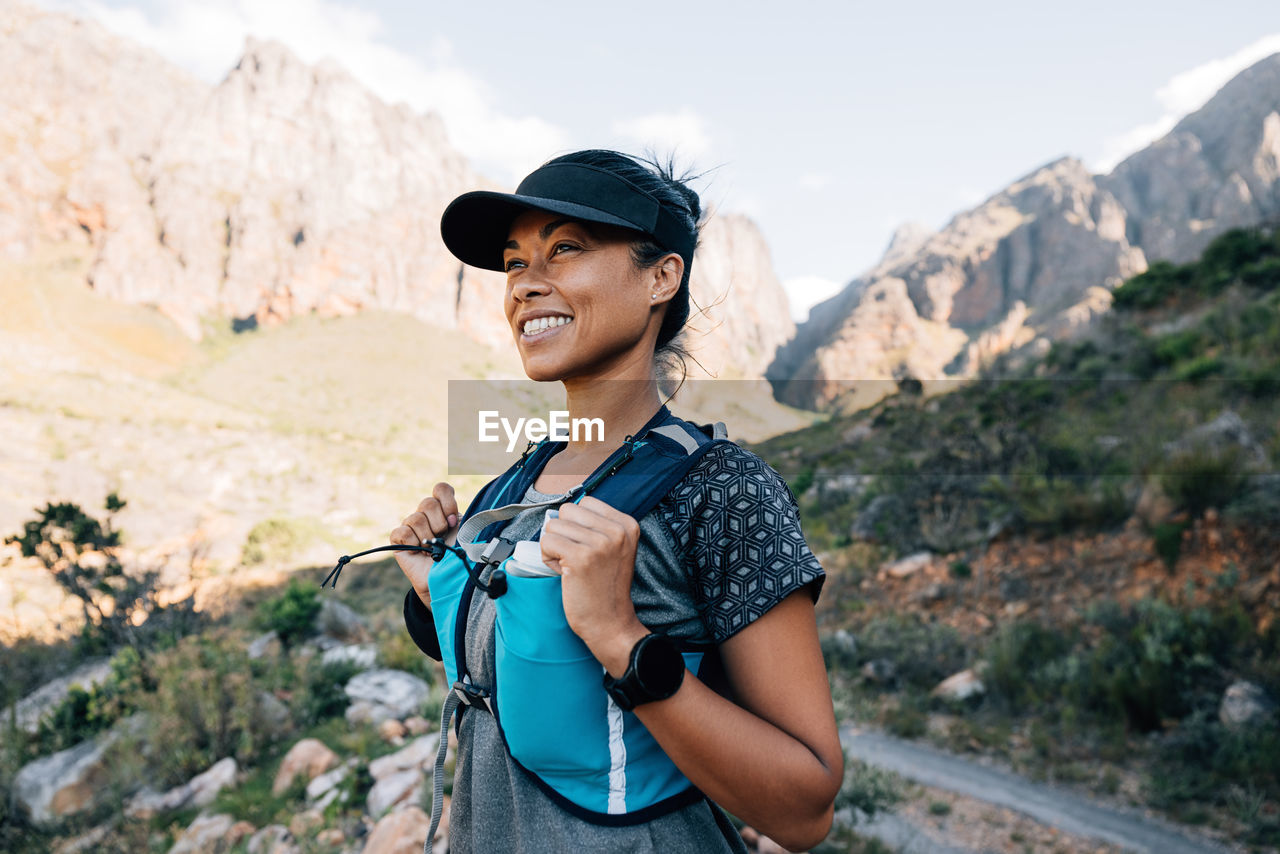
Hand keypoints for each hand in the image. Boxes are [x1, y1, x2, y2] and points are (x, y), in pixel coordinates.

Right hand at [389, 482, 459, 607]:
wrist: (448, 582)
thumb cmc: (460, 558)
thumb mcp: (467, 535)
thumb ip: (465, 518)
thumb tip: (457, 512)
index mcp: (445, 510)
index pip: (441, 489)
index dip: (447, 501)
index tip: (453, 520)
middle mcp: (427, 516)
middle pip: (428, 502)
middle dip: (439, 523)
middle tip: (443, 537)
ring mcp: (412, 527)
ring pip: (415, 518)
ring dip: (427, 537)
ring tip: (432, 549)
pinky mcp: (399, 541)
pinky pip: (401, 532)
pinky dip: (412, 542)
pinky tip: (419, 552)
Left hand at [539, 495, 647, 669]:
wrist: (610, 622)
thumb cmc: (605, 587)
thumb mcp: (614, 548)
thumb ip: (596, 526)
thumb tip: (561, 510)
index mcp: (627, 525)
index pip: (585, 502)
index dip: (577, 524)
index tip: (588, 547)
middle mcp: (617, 531)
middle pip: (567, 510)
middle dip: (564, 533)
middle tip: (577, 557)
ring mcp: (600, 544)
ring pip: (554, 526)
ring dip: (555, 547)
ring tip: (571, 566)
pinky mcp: (581, 558)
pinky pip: (547, 542)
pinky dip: (548, 558)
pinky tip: (563, 571)